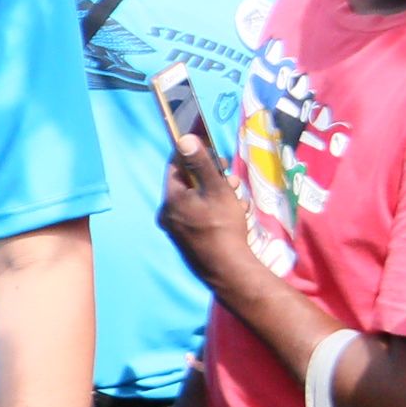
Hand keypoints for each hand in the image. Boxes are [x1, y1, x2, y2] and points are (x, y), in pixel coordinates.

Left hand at [157, 140, 254, 288]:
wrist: (227, 268)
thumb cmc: (222, 226)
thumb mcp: (216, 189)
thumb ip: (201, 163)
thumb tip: (184, 138)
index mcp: (170, 199)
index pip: (175, 167)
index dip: (193, 155)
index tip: (212, 151)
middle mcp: (167, 214)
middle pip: (189, 184)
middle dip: (213, 177)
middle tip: (231, 179)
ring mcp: (176, 228)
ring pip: (199, 200)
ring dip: (220, 193)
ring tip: (238, 198)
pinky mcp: (187, 239)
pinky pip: (201, 216)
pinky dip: (218, 210)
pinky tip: (236, 214)